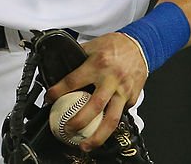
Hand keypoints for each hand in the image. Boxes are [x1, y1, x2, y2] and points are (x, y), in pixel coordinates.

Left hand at [43, 32, 147, 150]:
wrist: (140, 45)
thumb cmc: (115, 45)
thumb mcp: (92, 46)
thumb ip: (77, 58)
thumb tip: (58, 67)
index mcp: (98, 64)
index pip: (73, 81)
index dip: (58, 91)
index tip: (49, 99)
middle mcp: (111, 80)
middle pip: (94, 106)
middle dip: (79, 122)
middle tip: (67, 130)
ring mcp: (123, 91)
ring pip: (111, 119)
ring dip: (98, 136)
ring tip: (86, 145)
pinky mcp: (132, 98)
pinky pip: (120, 114)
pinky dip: (110, 123)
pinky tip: (101, 129)